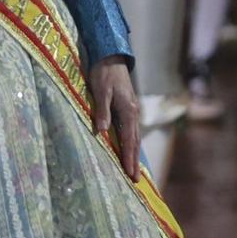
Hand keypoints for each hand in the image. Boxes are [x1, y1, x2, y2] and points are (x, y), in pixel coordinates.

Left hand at [89, 56, 140, 177]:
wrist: (112, 56)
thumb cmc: (104, 73)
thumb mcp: (101, 90)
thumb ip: (102, 111)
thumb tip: (101, 132)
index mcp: (128, 110)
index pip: (128, 139)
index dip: (128, 157)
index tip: (129, 173)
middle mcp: (133, 112)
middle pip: (135, 142)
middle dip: (134, 161)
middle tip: (135, 181)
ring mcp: (132, 110)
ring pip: (134, 137)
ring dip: (134, 154)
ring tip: (134, 171)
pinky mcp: (128, 108)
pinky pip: (131, 130)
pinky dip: (131, 143)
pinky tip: (130, 150)